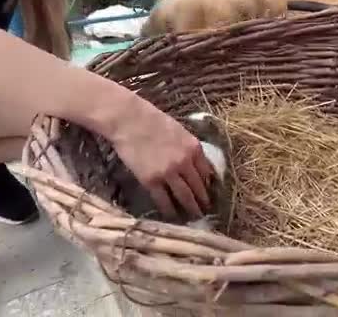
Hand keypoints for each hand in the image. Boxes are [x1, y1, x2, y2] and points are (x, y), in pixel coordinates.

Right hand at [108, 95, 214, 219]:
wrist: (128, 119)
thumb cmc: (152, 120)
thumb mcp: (179, 131)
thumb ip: (189, 148)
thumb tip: (196, 164)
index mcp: (194, 148)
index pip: (208, 172)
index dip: (209, 185)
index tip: (210, 192)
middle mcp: (185, 162)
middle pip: (199, 187)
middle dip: (204, 201)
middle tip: (206, 211)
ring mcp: (168, 173)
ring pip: (185, 196)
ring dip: (191, 209)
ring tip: (195, 217)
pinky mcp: (151, 181)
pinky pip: (164, 200)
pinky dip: (170, 210)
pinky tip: (173, 216)